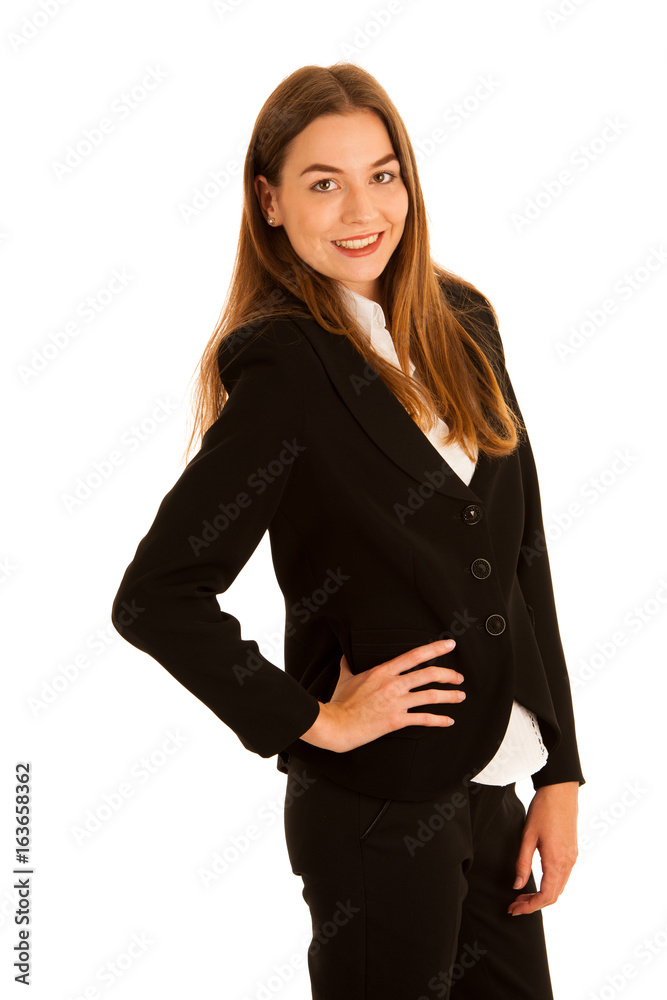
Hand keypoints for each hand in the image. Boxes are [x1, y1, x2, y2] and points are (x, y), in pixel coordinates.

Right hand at [299, 640, 464, 752]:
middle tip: (459, 677)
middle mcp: (393, 684)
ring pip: (430, 696)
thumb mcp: (345, 678)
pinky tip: (448, 721)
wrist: (337, 724)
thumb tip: (345, 656)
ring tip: (460, 696)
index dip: (434, 649)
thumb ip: (348, 665)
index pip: (414, 655)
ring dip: (449, 696)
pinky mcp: (396, 720)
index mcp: (382, 671)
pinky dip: (439, 720)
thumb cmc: (340, 702)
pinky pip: (423, 719)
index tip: (449, 644)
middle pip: (428, 674)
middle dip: (448, 675)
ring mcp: (396, 702)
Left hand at [508, 781, 578, 915]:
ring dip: (542, 896)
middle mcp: (568, 862)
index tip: (515, 909)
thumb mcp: (527, 836)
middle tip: (514, 905)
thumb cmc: (543, 810)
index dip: (530, 907)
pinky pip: (563, 877)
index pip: (546, 896)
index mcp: (556, 860)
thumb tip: (517, 886)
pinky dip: (550, 886)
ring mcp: (572, 858)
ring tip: (521, 896)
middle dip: (534, 904)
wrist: (561, 792)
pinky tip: (536, 882)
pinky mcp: (572, 852)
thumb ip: (522, 863)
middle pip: (553, 896)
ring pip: (559, 888)